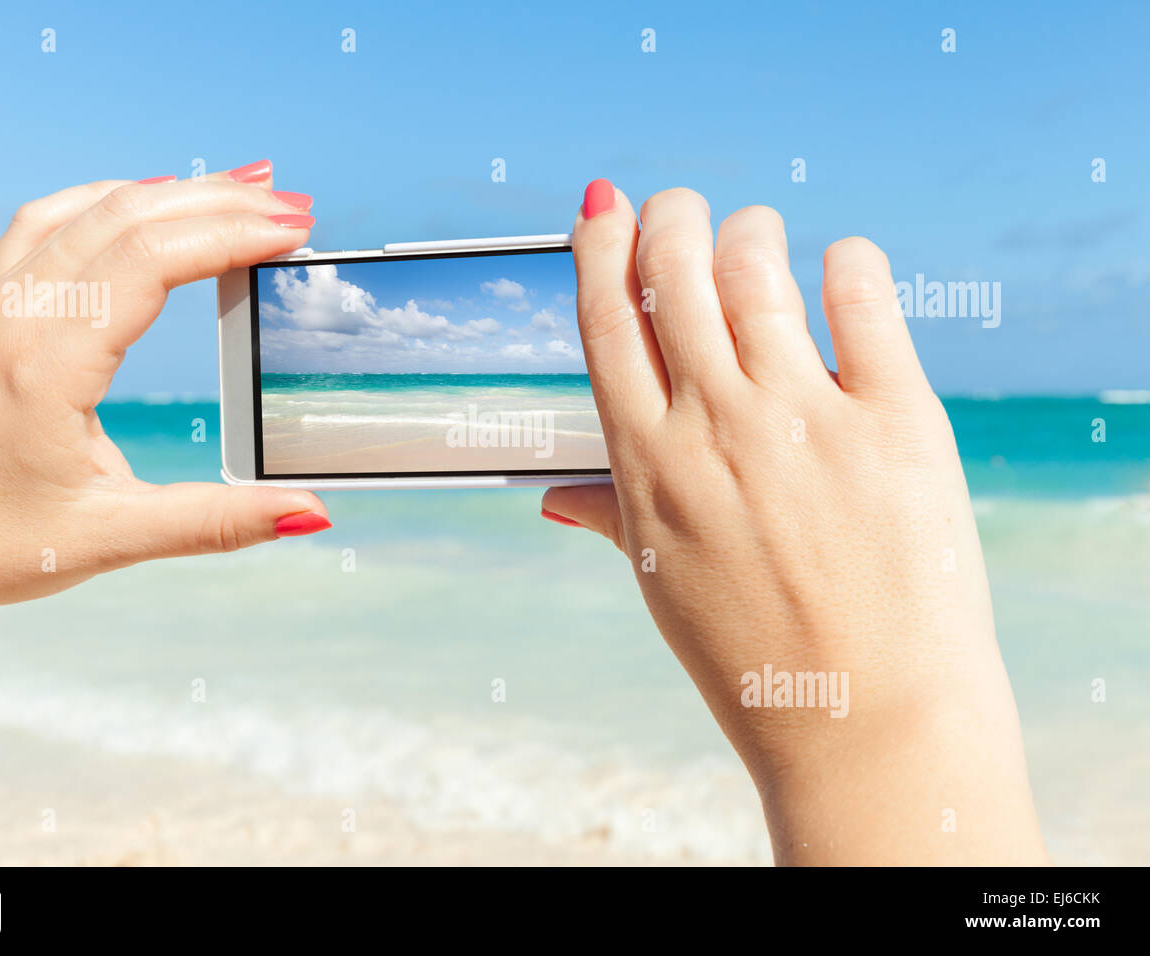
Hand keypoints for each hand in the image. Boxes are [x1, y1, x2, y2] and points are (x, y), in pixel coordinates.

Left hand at [0, 161, 328, 655]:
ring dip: (171, 192)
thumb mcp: (113, 539)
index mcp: (46, 366)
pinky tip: (150, 201)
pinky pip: (49, 222)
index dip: (230, 234)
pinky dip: (111, 199)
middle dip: (219, 203)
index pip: (149, 260)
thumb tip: (307, 511)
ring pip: (88, 208)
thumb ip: (217, 522)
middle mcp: (14, 317)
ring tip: (241, 189)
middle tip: (294, 207)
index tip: (294, 230)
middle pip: (127, 217)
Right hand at [542, 180, 1047, 863]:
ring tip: (757, 237)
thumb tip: (556, 497)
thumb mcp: (663, 583)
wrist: (867, 720)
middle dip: (672, 216)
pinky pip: (862, 295)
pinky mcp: (895, 419)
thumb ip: (612, 515)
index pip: (607, 319)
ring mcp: (804, 418)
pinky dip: (847, 260)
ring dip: (750, 231)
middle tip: (684, 210)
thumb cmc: (756, 657)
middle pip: (675, 269)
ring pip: (758, 266)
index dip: (601, 244)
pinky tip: (841, 265)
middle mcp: (715, 426)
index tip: (607, 204)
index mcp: (648, 463)